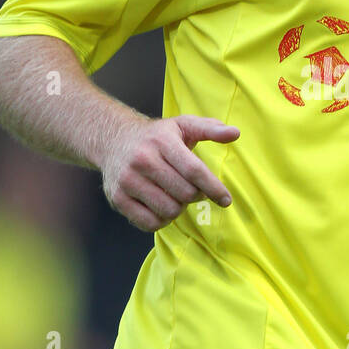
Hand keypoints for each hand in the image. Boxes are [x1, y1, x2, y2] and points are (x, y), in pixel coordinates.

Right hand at [100, 114, 239, 231]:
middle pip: (184, 194)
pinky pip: (150, 223)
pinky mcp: (118, 198)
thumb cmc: (157, 137)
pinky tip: (161, 206)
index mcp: (162, 141)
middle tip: (192, 190)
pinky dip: (162, 220)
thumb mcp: (182, 125)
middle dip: (195, 196)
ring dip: (179, 208)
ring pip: (169, 210)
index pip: (193, 170)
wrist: (113, 141)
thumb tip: (235, 133)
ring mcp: (128, 180)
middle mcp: (142, 160)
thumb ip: (210, 128)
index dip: (213, 187)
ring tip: (175, 195)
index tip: (226, 200)